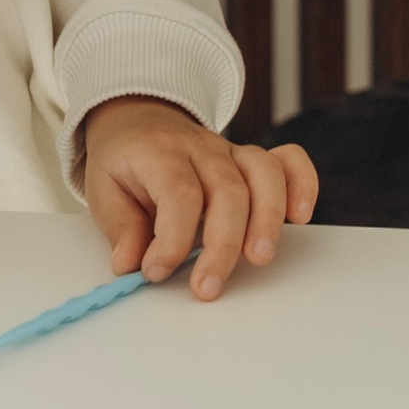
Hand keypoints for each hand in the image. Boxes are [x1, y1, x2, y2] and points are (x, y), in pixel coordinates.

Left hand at [81, 97, 318, 300]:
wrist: (140, 121)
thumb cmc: (126, 162)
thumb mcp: (104, 190)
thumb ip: (120, 227)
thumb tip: (130, 265)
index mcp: (159, 153)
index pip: (179, 194)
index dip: (172, 239)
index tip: (157, 272)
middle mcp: (202, 149)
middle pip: (228, 191)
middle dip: (222, 245)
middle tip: (208, 287)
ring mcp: (232, 152)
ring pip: (264, 175)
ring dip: (268, 219)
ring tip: (259, 259)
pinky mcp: (252, 161)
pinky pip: (289, 161)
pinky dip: (303, 185)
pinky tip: (300, 217)